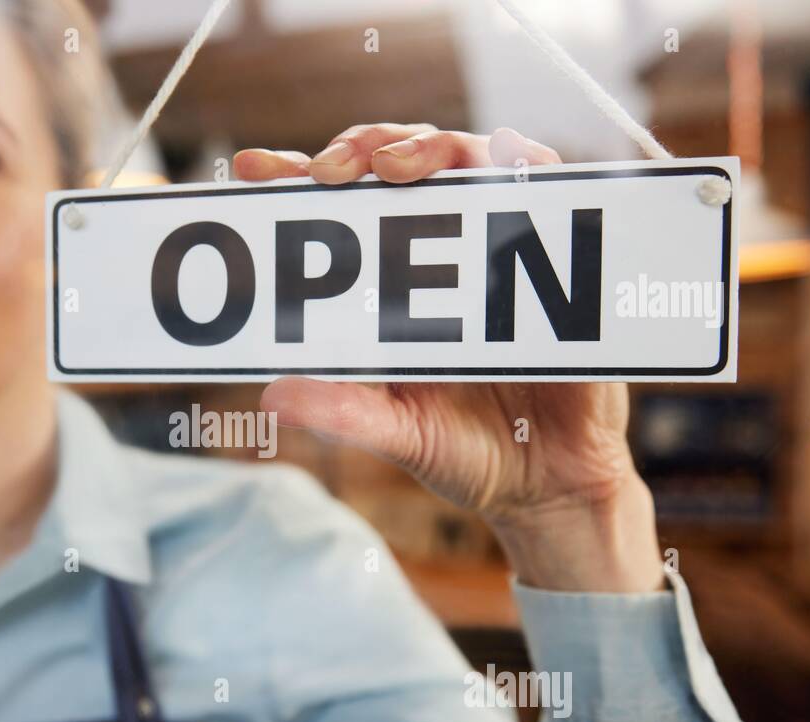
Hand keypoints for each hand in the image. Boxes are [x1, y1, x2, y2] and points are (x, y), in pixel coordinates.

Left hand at [234, 125, 664, 592]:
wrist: (557, 486)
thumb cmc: (471, 457)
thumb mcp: (401, 437)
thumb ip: (344, 414)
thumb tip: (272, 396)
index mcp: (388, 291)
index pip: (334, 216)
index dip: (292, 179)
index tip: (250, 168)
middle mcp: (439, 258)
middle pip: (396, 165)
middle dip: (359, 150)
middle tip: (329, 171)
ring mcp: (498, 248)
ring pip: (466, 161)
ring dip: (430, 147)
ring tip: (396, 167)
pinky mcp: (560, 254)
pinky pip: (546, 189)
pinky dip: (523, 163)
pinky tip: (501, 159)